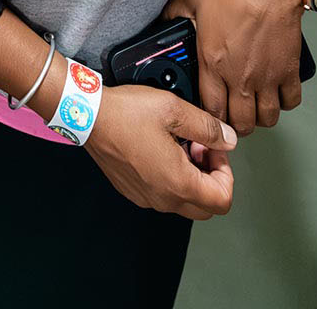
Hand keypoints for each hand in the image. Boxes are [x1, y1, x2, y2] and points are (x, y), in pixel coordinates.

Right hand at [86, 84, 236, 220]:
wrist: (88, 116)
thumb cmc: (126, 113)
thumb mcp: (174, 109)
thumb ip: (208, 127)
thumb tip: (228, 140)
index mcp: (178, 183)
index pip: (223, 199)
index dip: (227, 172)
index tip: (215, 149)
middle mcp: (163, 198)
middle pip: (206, 207)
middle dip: (211, 178)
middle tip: (200, 148)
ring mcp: (146, 197)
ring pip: (184, 201)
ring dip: (191, 177)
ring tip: (178, 144)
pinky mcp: (133, 191)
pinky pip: (163, 195)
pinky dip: (171, 178)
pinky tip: (161, 149)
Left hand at [164, 0, 303, 136]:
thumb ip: (173, 14)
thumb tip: (162, 22)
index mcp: (213, 63)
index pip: (211, 110)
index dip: (209, 119)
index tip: (209, 115)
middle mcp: (240, 76)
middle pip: (240, 123)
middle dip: (234, 125)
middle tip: (232, 115)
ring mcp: (267, 76)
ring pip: (266, 118)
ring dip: (259, 117)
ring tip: (253, 107)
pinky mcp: (289, 69)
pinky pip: (291, 101)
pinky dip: (284, 102)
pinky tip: (275, 92)